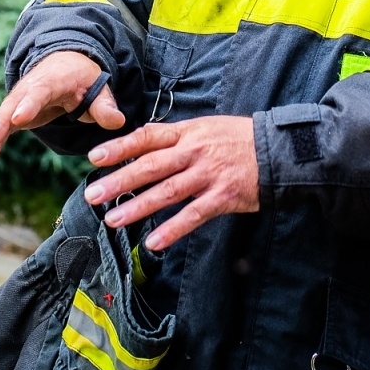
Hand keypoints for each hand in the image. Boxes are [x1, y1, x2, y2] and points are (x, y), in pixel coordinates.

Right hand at [0, 51, 123, 165]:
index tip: (19, 119)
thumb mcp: (98, 87)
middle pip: (14, 103)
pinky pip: (2, 127)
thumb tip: (117, 121)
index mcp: (54, 79)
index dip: (29, 104)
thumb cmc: (83, 78)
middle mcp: (31, 87)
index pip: (40, 91)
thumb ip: (105, 105)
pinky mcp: (16, 113)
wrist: (65, 64)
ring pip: (4, 116)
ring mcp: (21, 100)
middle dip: (2, 121)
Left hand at [83, 116, 258, 250]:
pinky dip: (173, 229)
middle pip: (151, 166)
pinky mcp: (223, 197)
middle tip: (92, 195)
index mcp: (188, 133)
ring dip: (138, 207)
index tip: (94, 158)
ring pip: (167, 192)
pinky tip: (154, 242)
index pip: (147, 138)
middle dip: (119, 181)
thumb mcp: (205, 127)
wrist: (277, 151)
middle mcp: (194, 152)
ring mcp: (208, 175)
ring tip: (113, 221)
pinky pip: (194, 215)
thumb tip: (142, 144)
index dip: (120, 147)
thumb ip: (176, 137)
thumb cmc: (238, 139)